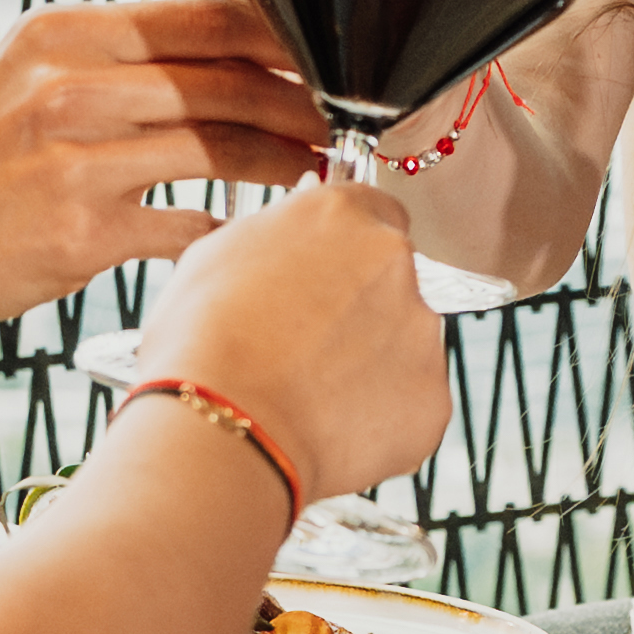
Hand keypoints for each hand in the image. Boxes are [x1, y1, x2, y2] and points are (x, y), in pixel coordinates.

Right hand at [0, 2, 324, 357]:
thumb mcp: (32, 73)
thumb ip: (122, 58)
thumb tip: (232, 48)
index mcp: (64, 34)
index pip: (206, 17)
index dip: (281, 37)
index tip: (323, 56)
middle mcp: (68, 87)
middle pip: (225, 82)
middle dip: (299, 101)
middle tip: (341, 119)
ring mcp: (74, 161)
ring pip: (218, 149)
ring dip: (282, 161)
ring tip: (315, 168)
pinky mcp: (80, 234)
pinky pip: (185, 225)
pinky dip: (226, 228)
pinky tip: (248, 231)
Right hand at [135, 172, 450, 499]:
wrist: (220, 426)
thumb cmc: (200, 343)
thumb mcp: (217, 256)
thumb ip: (280, 227)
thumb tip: (306, 205)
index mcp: (341, 214)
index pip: (371, 213)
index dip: (344, 253)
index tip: (322, 282)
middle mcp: (394, 260)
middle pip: (391, 281)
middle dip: (360, 310)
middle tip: (304, 348)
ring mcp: (421, 330)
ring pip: (404, 344)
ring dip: (371, 363)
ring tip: (309, 396)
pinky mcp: (433, 397)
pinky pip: (411, 403)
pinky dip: (381, 418)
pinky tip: (329, 428)